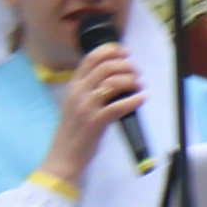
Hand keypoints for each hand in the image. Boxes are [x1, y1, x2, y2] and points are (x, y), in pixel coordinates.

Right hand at [44, 44, 147, 176]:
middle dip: (126, 65)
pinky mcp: (95, 122)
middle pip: (105, 67)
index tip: (125, 52)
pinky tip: (142, 98)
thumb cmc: (74, 130)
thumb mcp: (76, 103)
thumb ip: (89, 88)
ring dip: (131, 80)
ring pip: (112, 83)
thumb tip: (114, 75)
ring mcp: (86, 107)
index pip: (90, 58)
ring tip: (139, 84)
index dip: (111, 51)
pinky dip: (133, 100)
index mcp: (73, 86)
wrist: (64, 155)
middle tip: (136, 72)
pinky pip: (118, 106)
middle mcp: (78, 93)